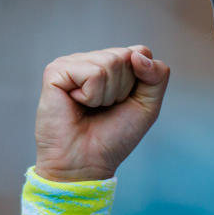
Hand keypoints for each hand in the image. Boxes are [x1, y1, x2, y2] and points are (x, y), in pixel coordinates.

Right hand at [34, 45, 169, 181]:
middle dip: (123, 89)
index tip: (125, 102)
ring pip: (111, 63)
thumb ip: (157, 75)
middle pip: (127, 56)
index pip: (141, 52)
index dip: (142, 80)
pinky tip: (77, 104)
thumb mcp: (148, 105)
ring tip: (91, 108)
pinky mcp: (56, 71)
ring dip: (107, 95)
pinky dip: (92, 96)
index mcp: (111, 64)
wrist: (85, 162)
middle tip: (105, 108)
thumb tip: (136, 55)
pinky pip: (93, 74)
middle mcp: (91, 59)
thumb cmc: (114, 136)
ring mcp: (72, 63)